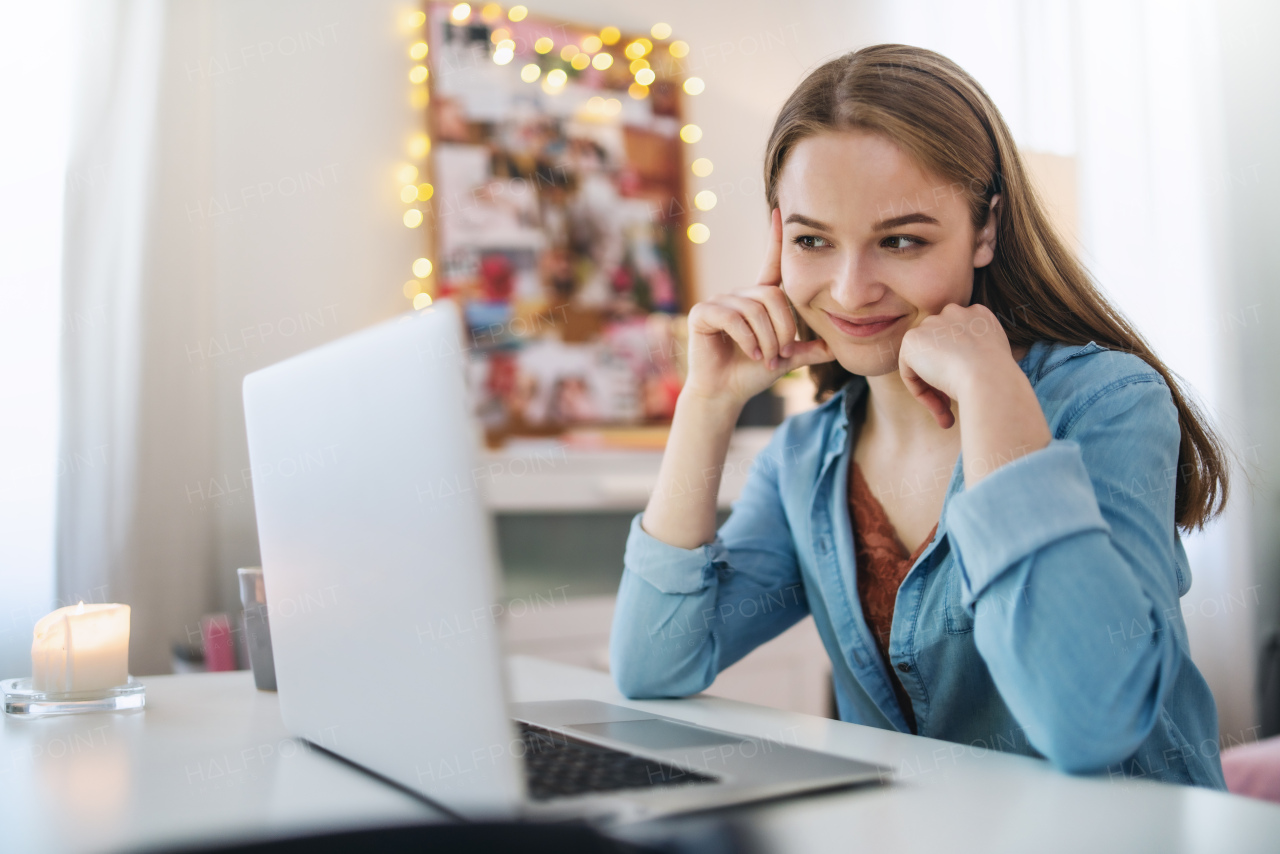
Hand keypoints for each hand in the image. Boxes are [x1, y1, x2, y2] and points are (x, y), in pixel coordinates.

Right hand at [683, 208, 833, 406]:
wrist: (724, 393)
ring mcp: (718, 301)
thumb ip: (808, 349)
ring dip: (766, 340)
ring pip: (755, 310)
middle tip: (780, 353)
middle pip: (773, 297)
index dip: (776, 239)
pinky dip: (748, 340)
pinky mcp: (703, 313)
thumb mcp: (786, 358)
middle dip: (782, 329)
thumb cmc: (752, 373)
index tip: (781, 211)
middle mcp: (738, 294)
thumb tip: (835, 347)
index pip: (771, 263)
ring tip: (765, 358)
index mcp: (757, 299)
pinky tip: (750, 354)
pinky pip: (733, 318)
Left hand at [898, 302, 1014, 428]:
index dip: (960, 368)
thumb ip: (975, 358)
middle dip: (942, 377)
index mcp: (979, 315)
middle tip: (953, 406)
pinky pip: (909, 372)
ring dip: (932, 389)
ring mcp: (932, 323)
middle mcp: (955, 312)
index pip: (959, 340)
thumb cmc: (999, 379)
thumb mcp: (994, 361)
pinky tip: (940, 407)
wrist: (989, 378)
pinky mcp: (912, 339)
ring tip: (947, 414)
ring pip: (924, 362)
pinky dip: (920, 392)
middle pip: (939, 349)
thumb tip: (959, 373)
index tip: (967, 389)